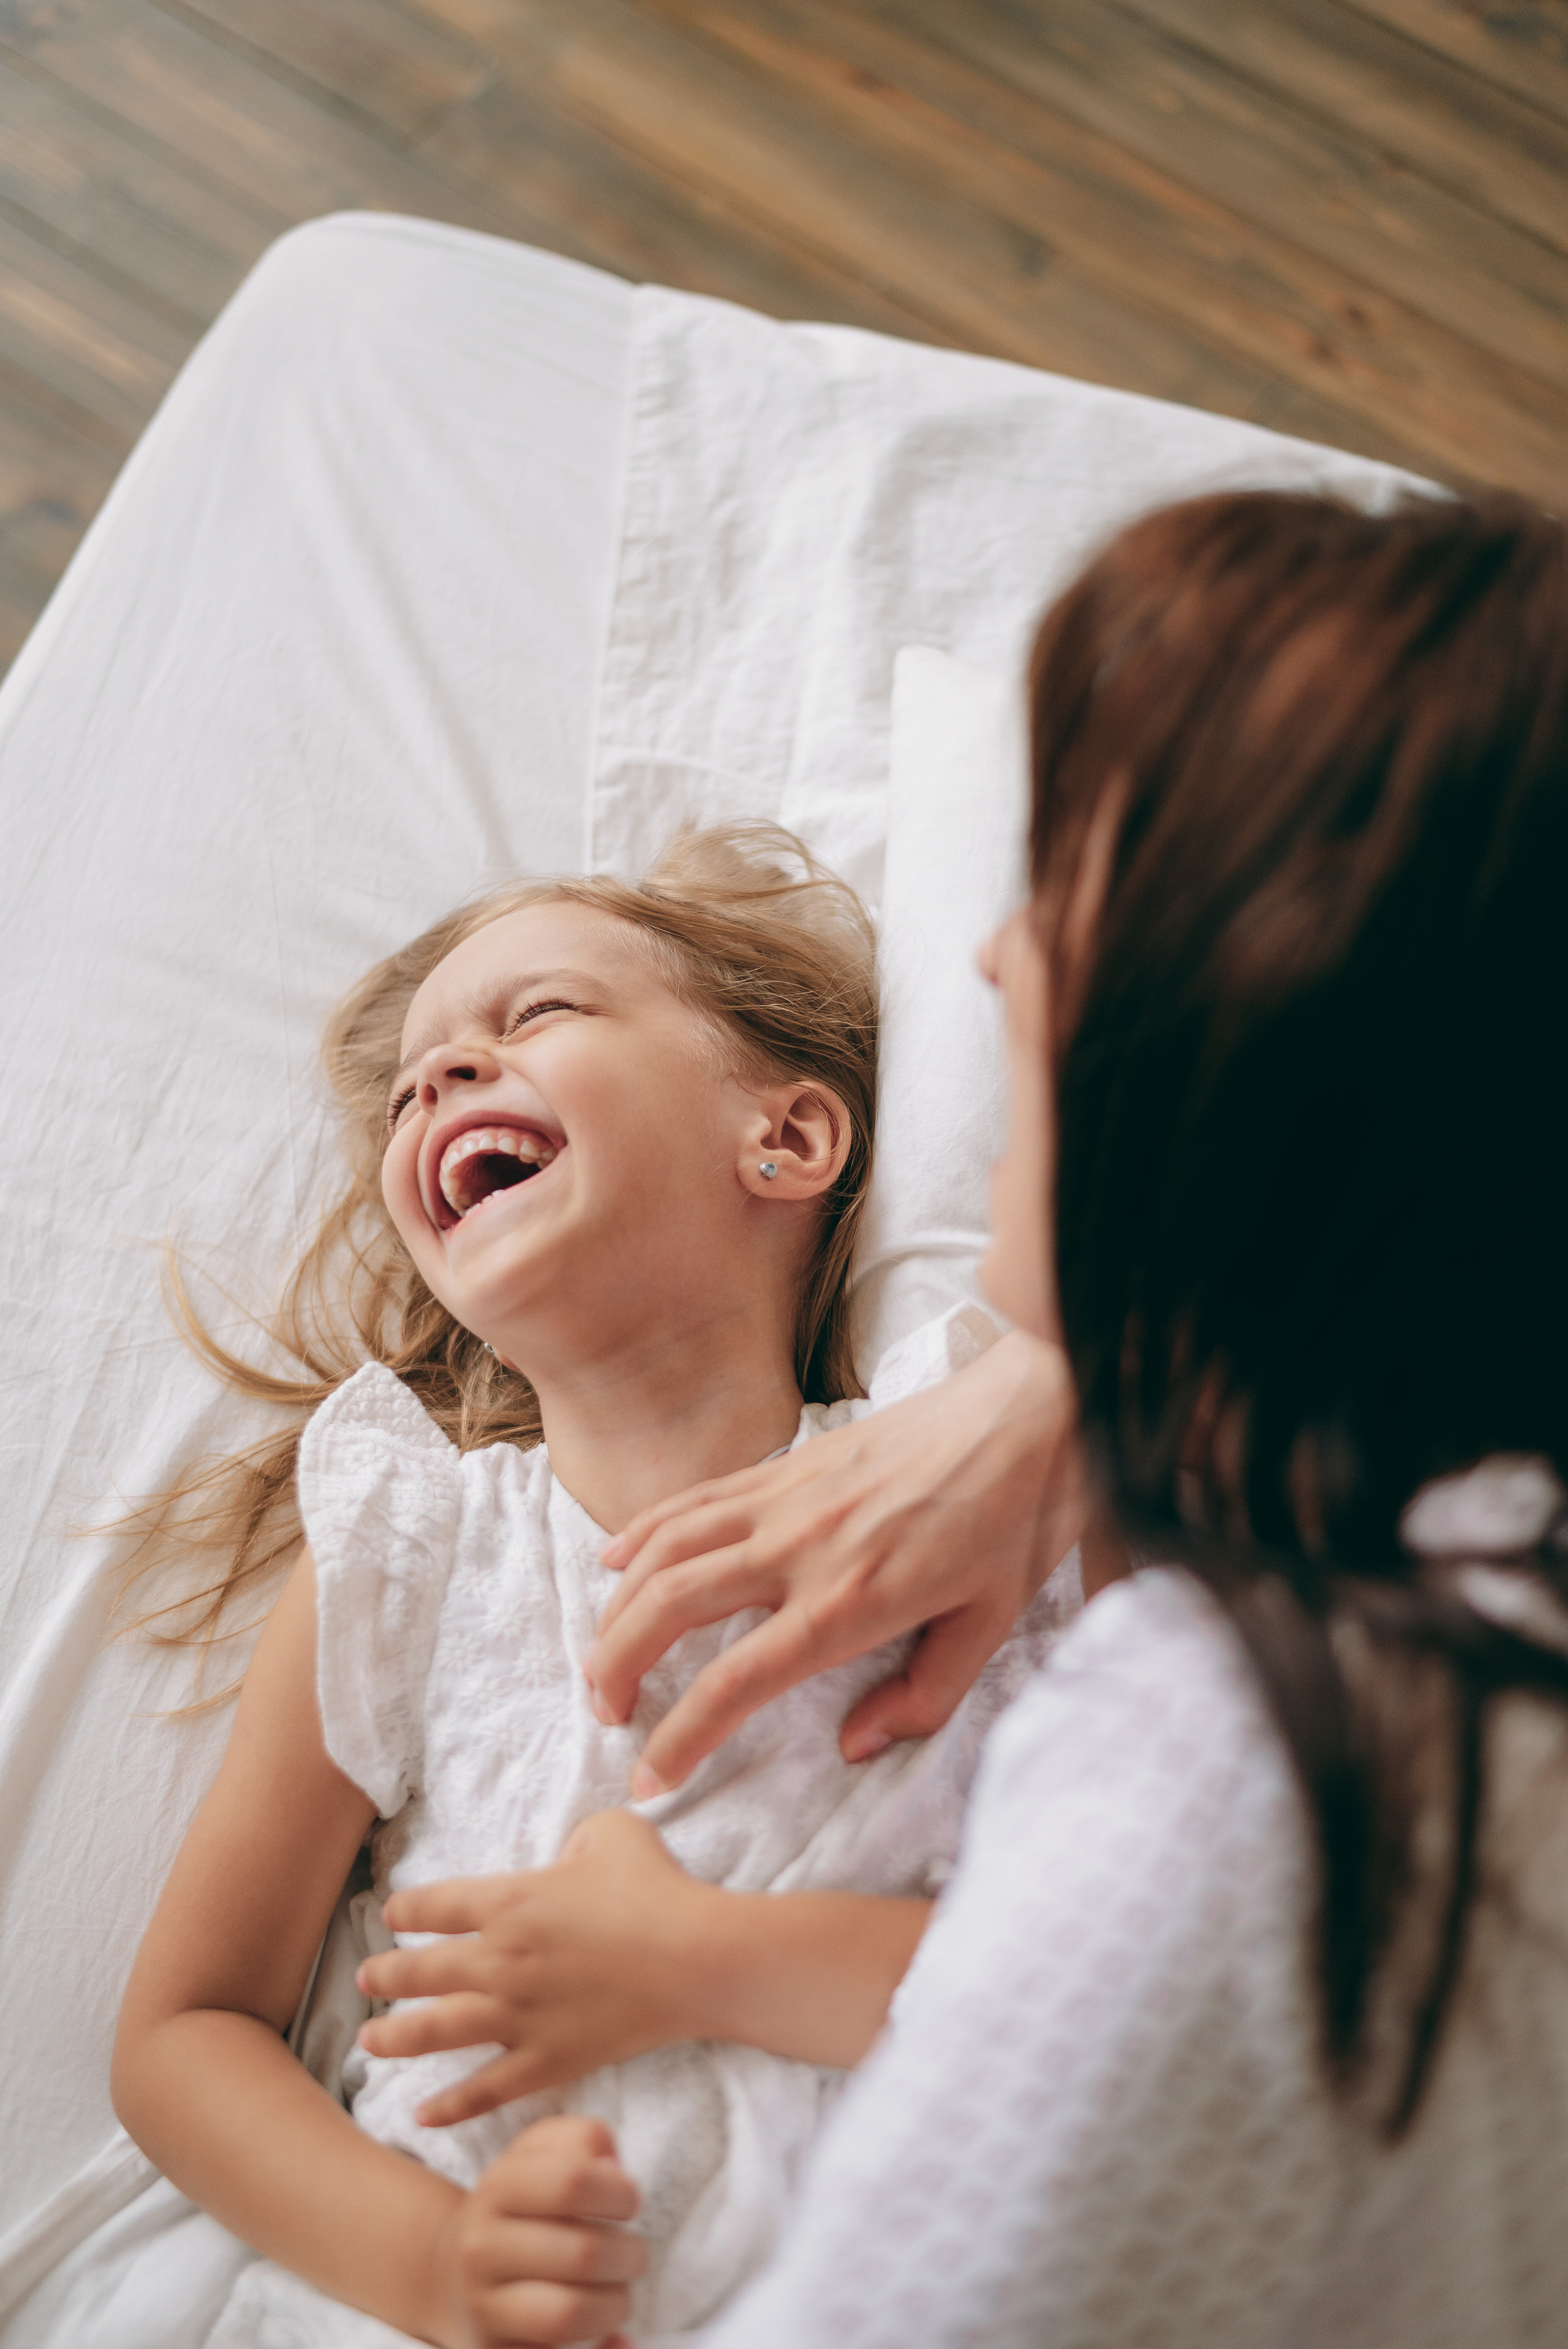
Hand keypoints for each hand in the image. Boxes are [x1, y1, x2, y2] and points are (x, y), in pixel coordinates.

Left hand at [358, 1811, 711, 2123]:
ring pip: (437, 2031)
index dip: (406, 1910)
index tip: (393, 1917)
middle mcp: (500, 1960)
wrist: (694, 1958)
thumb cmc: (656, 1888)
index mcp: (510, 1900)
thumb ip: (576, 1837)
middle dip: (385, 1975)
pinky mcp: (546, 2061)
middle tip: (366, 1981)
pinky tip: (422, 2114)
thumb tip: (567, 1855)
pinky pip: (485, 2091)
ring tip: (370, 2042)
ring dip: (396, 2037)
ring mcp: (519, 2016)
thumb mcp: (612, 1833)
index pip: (434, 1906)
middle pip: (421, 1970)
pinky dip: (450, 2106)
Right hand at [440, 2115, 644, 2348]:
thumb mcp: (542, 2152)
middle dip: (629, 2256)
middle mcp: (482, 2248)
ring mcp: (483, 2307)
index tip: (630, 2203)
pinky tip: (619, 2342)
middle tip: (632, 2255)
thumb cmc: (523, 2204)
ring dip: (616, 2305)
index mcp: (498, 2187)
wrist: (455, 2269)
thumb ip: (582, 2138)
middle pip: (582, 2254)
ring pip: (567, 2315)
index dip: (618, 2193)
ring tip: (619, 2292)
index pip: (571, 2182)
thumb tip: (613, 2168)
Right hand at [587, 1330, 1083, 1791]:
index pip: (734, 1682)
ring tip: (600, 1654)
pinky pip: (696, 1498)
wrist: (1032, 1409)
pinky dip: (645, 1530)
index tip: (648, 1780)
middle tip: (605, 1712)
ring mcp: (787, 1497)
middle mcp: (800, 1548)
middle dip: (618, 1666)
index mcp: (848, 1603)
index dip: (679, 1740)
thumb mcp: (992, 1625)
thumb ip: (922, 1697)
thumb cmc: (1020, 1517)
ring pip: (666, 1549)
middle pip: (670, 1608)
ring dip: (618, 1604)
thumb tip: (853, 1746)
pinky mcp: (790, 1463)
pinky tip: (616, 1560)